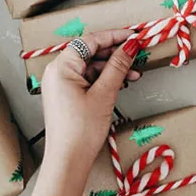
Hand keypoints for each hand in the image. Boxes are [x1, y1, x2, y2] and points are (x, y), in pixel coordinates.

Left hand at [32, 30, 140, 195]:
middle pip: (90, 52)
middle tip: (137, 53)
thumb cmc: (81, 130)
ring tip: (135, 73)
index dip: (114, 36)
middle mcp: (57, 72)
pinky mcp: (67, 95)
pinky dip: (105, 79)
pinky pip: (88, 78)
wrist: (68, 160)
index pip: (90, 41)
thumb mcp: (104, 93)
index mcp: (61, 67)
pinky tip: (122, 83)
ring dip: (113, 68)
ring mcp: (61, 84)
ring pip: (91, 66)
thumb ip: (118, 66)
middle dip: (115, 53)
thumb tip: (130, 45)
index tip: (134, 35)